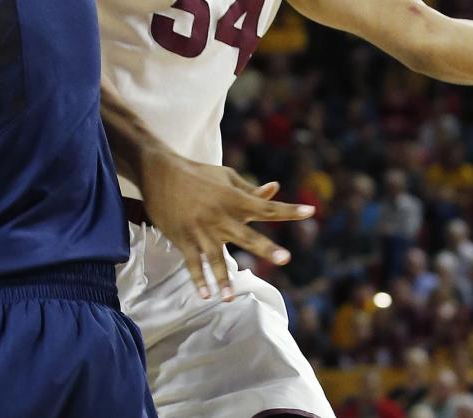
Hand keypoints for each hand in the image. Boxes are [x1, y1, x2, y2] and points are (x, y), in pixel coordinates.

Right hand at [138, 151, 313, 301]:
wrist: (161, 174)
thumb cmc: (198, 174)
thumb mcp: (226, 177)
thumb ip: (250, 190)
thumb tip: (275, 189)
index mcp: (234, 200)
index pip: (267, 207)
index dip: (290, 210)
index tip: (311, 212)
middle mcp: (220, 217)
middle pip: (247, 236)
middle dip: (266, 248)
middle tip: (285, 259)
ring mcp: (201, 231)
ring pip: (215, 258)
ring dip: (223, 279)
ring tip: (230, 299)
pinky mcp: (183, 239)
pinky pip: (192, 263)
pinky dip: (198, 280)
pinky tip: (206, 295)